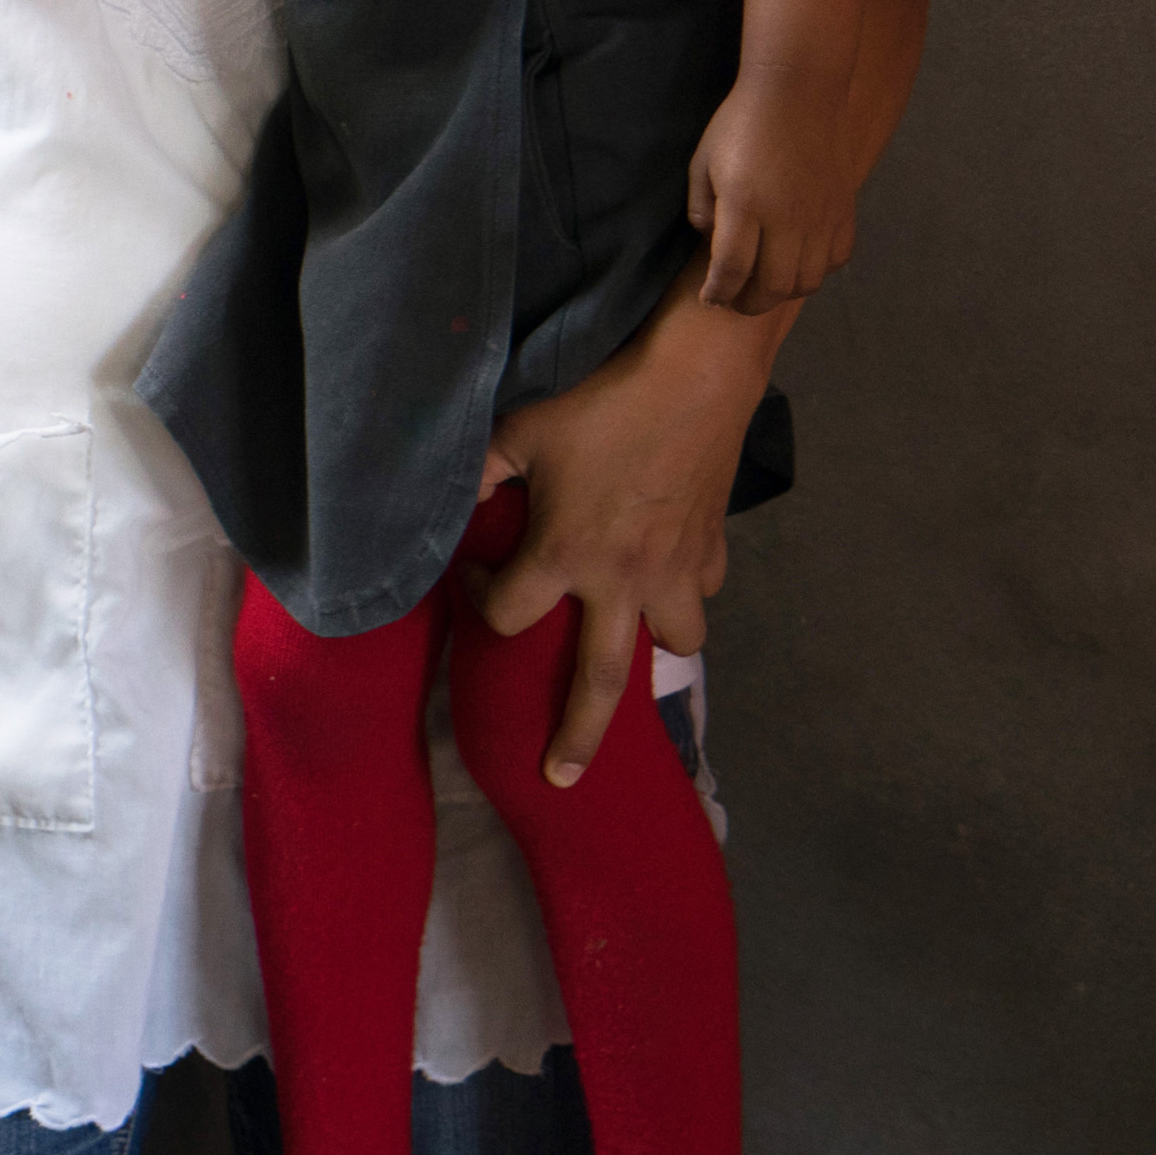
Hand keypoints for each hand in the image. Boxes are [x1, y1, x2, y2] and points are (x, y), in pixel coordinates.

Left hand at [472, 277, 775, 785]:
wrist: (697, 375)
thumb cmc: (603, 400)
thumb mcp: (522, 429)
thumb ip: (479, 470)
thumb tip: (444, 495)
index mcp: (566, 555)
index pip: (509, 615)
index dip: (479, 603)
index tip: (474, 579)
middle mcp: (622, 579)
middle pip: (600, 683)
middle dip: (579, 737)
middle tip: (562, 779)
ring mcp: (675, 569)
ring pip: (675, 642)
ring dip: (653, 651)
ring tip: (633, 645)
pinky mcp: (711, 544)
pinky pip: (702, 586)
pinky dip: (687, 588)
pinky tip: (669, 568)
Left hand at [686, 76, 858, 309]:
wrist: (798, 89)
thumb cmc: (742, 122)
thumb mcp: (704, 160)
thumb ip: (701, 207)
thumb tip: (710, 242)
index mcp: (745, 204)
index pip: (731, 270)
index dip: (718, 292)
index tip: (710, 298)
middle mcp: (786, 217)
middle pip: (773, 286)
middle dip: (748, 303)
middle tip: (735, 300)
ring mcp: (820, 216)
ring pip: (807, 281)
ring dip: (784, 291)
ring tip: (767, 283)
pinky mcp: (843, 209)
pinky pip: (836, 258)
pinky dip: (818, 270)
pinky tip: (800, 261)